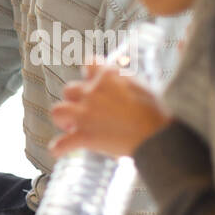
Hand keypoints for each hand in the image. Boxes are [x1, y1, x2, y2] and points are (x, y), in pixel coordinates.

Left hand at [50, 60, 170, 157]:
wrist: (156, 136)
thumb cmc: (155, 112)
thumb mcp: (142, 86)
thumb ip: (124, 81)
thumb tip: (120, 77)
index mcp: (109, 77)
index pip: (90, 63)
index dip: (89, 73)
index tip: (90, 80)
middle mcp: (92, 92)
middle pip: (69, 89)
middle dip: (74, 100)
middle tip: (83, 110)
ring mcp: (85, 114)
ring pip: (57, 111)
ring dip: (63, 118)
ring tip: (71, 126)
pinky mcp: (84, 136)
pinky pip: (61, 143)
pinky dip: (59, 148)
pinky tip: (60, 151)